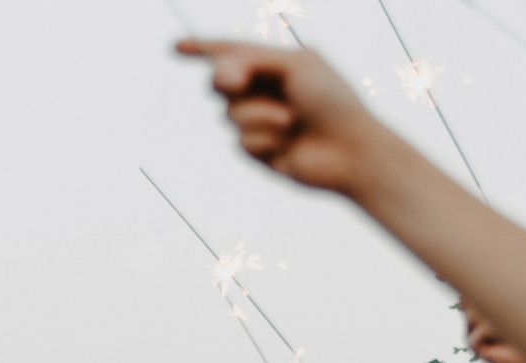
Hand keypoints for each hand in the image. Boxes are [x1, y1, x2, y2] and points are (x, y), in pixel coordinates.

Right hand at [179, 41, 387, 195]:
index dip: (202, 49)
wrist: (351, 150)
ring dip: (259, 114)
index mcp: (276, 64)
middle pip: (219, 82)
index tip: (175, 48)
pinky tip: (287, 145)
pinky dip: (263, 140)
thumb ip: (253, 61)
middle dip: (225, 78)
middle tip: (238, 80)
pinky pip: (240, 141)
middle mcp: (264, 91)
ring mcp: (260, 121)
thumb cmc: (333, 102)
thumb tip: (218, 71)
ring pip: (229, 113)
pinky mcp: (259, 151)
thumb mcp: (295, 66)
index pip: (231, 52)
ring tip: (292, 121)